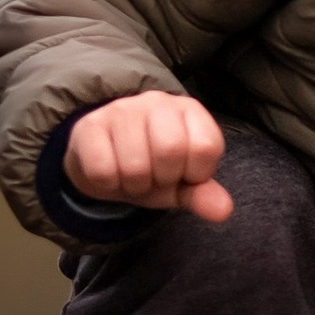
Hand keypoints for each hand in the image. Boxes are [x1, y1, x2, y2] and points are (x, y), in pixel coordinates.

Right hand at [66, 91, 233, 220]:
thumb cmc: (150, 169)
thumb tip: (223, 211)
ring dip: (134, 185)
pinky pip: (103, 171)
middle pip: (170, 150)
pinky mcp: (90, 125)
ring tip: (132, 176)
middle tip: (154, 177)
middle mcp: (158, 102)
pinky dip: (108, 185)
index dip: (195, 173)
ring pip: (134, 165)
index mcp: (189, 111)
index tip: (182, 173)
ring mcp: (122, 110)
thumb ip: (203, 195)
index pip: (205, 146)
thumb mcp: (181, 184)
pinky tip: (110, 172)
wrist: (102, 160)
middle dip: (162, 178)